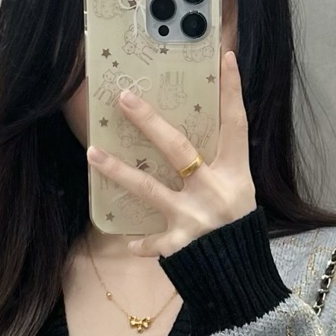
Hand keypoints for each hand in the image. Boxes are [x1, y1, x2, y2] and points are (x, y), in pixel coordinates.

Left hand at [86, 48, 256, 259]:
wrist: (243, 278)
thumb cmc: (240, 232)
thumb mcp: (241, 194)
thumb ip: (220, 169)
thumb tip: (191, 143)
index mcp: (236, 174)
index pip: (236, 124)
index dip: (232, 91)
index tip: (226, 57)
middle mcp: (214, 190)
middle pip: (178, 148)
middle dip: (149, 121)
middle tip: (124, 98)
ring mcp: (194, 218)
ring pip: (149, 188)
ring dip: (118, 171)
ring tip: (92, 154)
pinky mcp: (181, 245)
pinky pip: (153, 242)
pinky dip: (142, 243)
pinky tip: (129, 242)